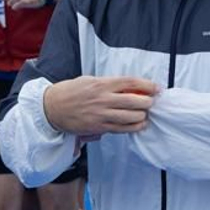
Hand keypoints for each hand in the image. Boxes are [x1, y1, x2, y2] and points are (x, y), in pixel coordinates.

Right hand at [42, 76, 158, 136]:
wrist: (52, 107)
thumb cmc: (72, 91)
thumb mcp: (90, 81)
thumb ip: (110, 84)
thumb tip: (132, 88)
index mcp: (101, 84)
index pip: (131, 82)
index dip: (148, 85)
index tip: (157, 88)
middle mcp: (103, 99)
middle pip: (135, 100)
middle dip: (148, 102)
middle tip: (152, 102)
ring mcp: (101, 114)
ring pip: (131, 116)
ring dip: (143, 116)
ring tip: (145, 114)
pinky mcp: (98, 127)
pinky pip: (122, 129)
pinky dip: (134, 127)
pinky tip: (139, 125)